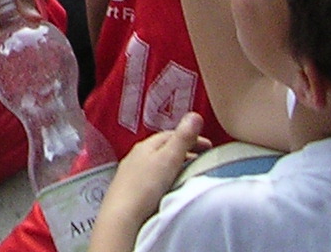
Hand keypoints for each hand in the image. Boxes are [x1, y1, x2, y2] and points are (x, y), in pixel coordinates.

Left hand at [92, 113, 207, 246]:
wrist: (122, 214)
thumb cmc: (145, 186)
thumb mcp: (169, 159)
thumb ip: (183, 138)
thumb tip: (194, 115)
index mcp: (146, 145)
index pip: (171, 134)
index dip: (191, 137)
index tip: (208, 145)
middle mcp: (136, 156)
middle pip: (162, 148)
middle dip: (182, 150)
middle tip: (200, 157)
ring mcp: (131, 173)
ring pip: (155, 162)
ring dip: (172, 164)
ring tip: (186, 172)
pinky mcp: (130, 189)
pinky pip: (150, 177)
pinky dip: (162, 177)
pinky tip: (167, 187)